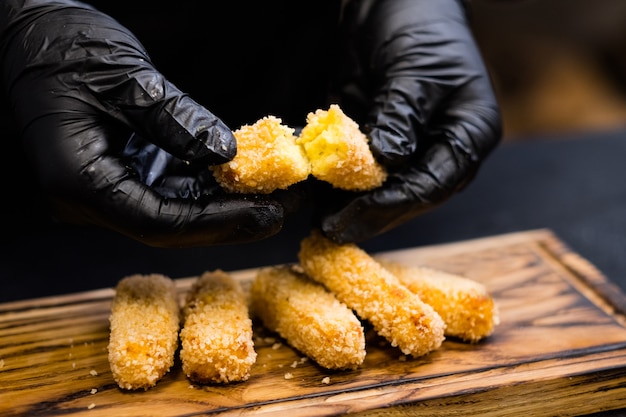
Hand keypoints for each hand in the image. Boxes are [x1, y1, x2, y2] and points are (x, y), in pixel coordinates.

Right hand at [1, 0, 286, 246]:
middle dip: (231, 219)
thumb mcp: (126, 78)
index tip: (267, 213)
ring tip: (277, 192)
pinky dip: (208, 183)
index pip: (159, 222)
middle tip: (285, 208)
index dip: (217, 222)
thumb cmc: (60, 47)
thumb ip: (177, 120)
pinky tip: (245, 176)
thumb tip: (228, 153)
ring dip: (227, 203)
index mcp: (79, 180)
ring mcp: (105, 186)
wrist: (28, 32)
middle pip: (172, 226)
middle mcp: (89, 197)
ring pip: (175, 210)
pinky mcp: (121, 171)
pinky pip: (169, 186)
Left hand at [321, 0, 501, 242]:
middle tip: (333, 230)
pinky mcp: (379, 140)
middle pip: (409, 196)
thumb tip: (386, 161)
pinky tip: (317, 199)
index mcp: (468, 133)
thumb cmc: (420, 26)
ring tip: (321, 224)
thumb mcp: (413, 71)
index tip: (357, 215)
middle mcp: (442, 149)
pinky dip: (339, 185)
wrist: (395, 1)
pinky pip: (360, 171)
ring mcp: (410, 147)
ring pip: (383, 189)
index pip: (433, 183)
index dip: (394, 203)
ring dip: (352, 207)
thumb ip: (400, 117)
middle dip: (370, 214)